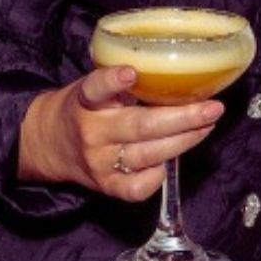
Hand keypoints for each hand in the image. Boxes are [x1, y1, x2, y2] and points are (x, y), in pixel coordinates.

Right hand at [16, 65, 223, 200]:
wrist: (47, 144)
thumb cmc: (82, 109)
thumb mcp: (92, 88)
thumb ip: (121, 84)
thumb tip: (175, 75)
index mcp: (85, 101)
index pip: (95, 88)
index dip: (113, 80)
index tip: (131, 73)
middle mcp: (92, 132)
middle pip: (140, 126)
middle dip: (183, 118)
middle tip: (213, 108)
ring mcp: (99, 163)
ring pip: (149, 155)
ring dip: (185, 141)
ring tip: (207, 125)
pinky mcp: (105, 186)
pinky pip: (140, 186)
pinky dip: (160, 173)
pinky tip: (171, 157)